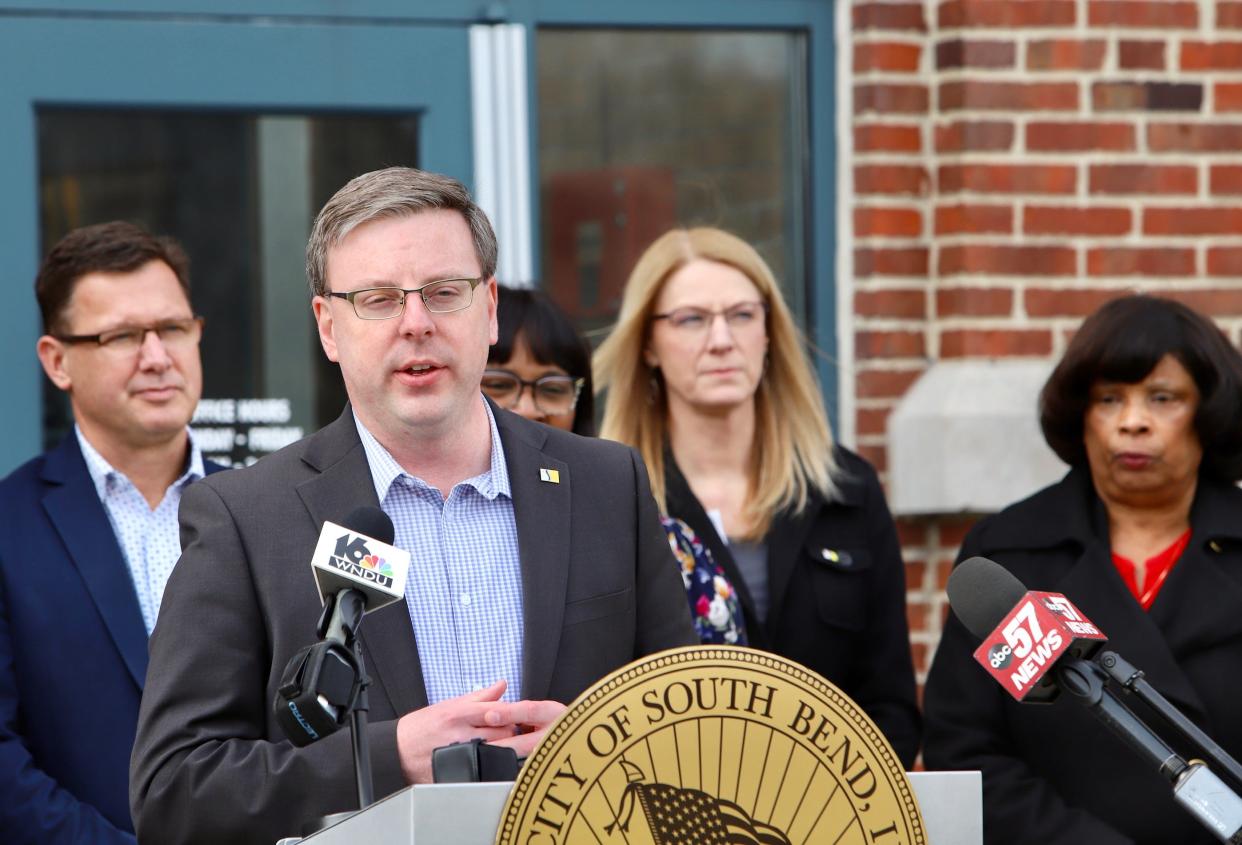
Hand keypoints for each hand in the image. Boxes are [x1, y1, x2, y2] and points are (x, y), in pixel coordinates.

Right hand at [395, 680, 567, 783]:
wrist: (395, 751)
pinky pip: (482, 771)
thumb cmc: (422, 726)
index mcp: (460, 713)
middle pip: (503, 733)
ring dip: (507, 750)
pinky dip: (492, 768)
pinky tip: (495, 765)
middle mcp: (460, 732)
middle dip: (515, 734)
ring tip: (510, 748)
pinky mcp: (453, 773)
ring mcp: (457, 754)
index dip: (518, 714)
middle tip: (522, 734)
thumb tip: (502, 685)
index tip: (531, 717)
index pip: (499, 711)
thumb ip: (479, 697)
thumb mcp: (449, 705)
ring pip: (496, 752)